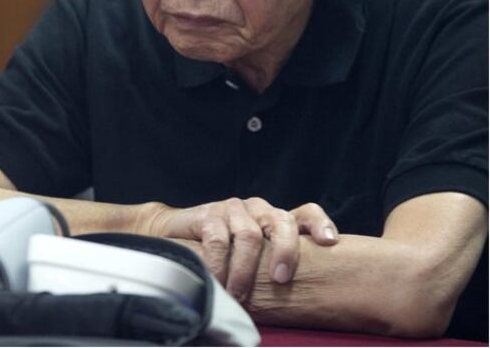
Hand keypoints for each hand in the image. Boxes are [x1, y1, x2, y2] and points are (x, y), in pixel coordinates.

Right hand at [149, 198, 338, 302]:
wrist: (175, 233)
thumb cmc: (223, 251)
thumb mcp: (254, 255)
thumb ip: (274, 261)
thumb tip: (307, 291)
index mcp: (275, 217)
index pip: (305, 213)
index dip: (319, 224)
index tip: (330, 242)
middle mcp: (257, 209)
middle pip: (280, 221)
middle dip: (285, 251)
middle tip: (280, 280)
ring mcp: (232, 209)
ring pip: (248, 234)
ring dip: (245, 270)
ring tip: (240, 295)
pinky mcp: (208, 214)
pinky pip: (217, 239)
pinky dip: (219, 264)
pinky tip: (217, 281)